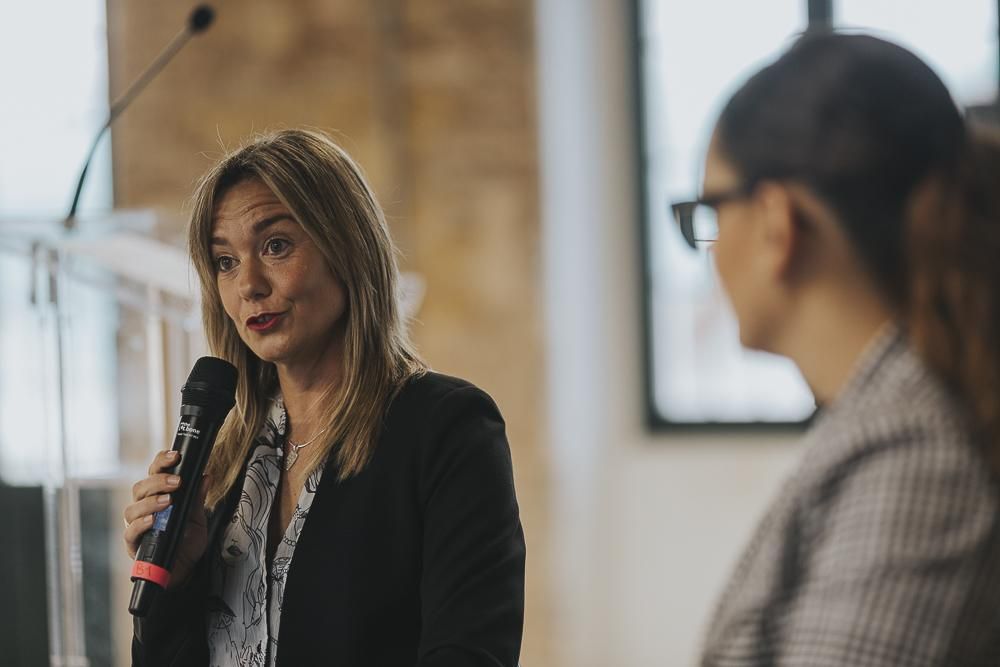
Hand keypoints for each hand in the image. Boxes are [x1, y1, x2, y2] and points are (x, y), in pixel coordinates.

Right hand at [122, 449, 208, 587]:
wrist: (185, 571)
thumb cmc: (187, 542)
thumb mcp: (197, 518)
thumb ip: (197, 498)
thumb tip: (206, 475)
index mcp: (157, 496)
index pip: (153, 473)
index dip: (161, 461)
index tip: (176, 455)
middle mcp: (143, 508)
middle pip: (140, 487)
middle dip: (158, 480)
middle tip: (177, 482)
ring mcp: (136, 526)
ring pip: (132, 507)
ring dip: (150, 502)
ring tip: (168, 501)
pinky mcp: (133, 545)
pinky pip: (130, 532)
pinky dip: (141, 524)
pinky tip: (153, 521)